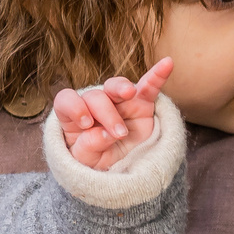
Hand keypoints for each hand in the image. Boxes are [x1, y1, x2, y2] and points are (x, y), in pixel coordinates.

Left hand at [53, 57, 172, 170]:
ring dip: (121, 88)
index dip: (74, 107)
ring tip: (129, 94)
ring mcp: (118, 101)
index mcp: (74, 116)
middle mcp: (95, 104)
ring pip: (116, 85)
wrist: (121, 169)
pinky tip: (167, 64)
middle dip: (107, 114)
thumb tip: (104, 134)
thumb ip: (88, 147)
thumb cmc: (97, 161)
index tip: (86, 123)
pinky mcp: (141, 103)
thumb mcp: (86, 162)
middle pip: (96, 96)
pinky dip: (157, 75)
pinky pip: (148, 86)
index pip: (67, 100)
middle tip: (120, 134)